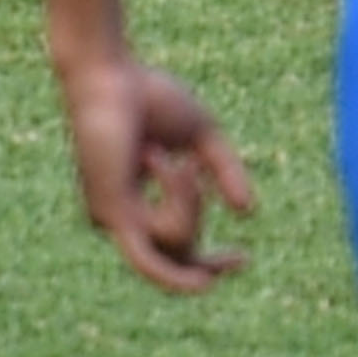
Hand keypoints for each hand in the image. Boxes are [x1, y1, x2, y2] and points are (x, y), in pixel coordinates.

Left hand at [53, 41, 257, 292]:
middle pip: (183, 249)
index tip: (243, 259)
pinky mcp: (110, 212)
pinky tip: (201, 279)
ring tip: (161, 150)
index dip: (210, 262)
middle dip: (209, 258)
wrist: (110, 77)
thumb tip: (248, 212)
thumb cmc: (149, 97)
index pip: (176, 248)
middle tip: (240, 260)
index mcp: (139, 203)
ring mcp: (112, 219)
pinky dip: (176, 231)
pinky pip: (162, 231)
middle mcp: (122, 218)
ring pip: (177, 239)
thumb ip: (224, 171)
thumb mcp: (202, 136)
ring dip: (188, 196)